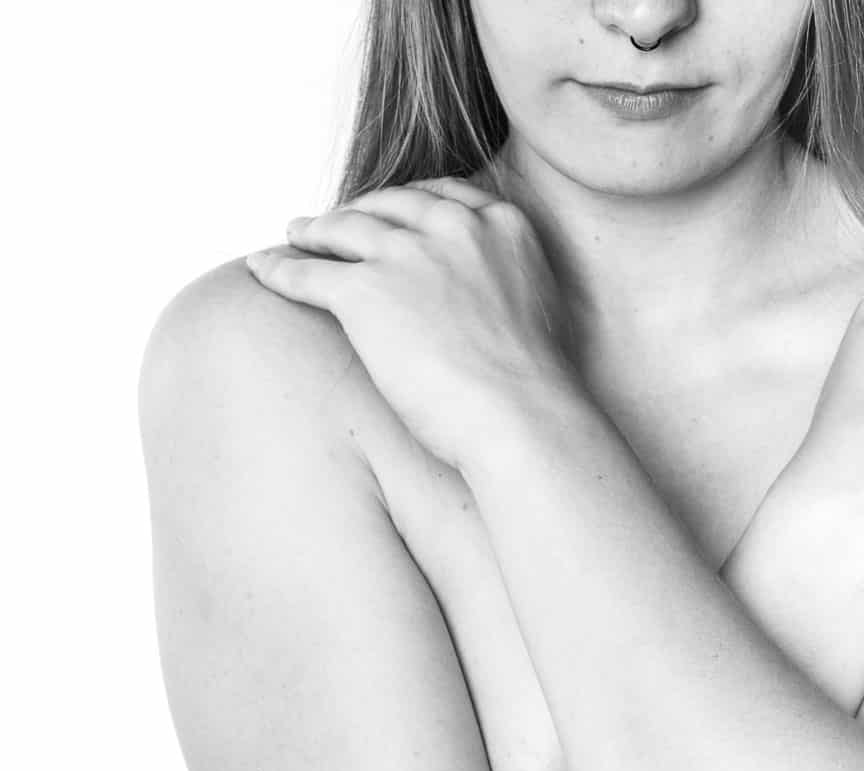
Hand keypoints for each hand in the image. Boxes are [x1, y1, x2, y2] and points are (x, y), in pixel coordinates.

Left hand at [244, 178, 575, 471]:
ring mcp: (406, 255)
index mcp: (502, 224)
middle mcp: (453, 227)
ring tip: (295, 236)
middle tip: (336, 224)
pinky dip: (280, 270)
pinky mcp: (365, 291)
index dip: (407, 204)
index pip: (442, 197)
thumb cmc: (536, 390)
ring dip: (312, 231)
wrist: (524, 417)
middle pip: (388, 205)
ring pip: (343, 229)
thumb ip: (509, 282)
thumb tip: (491, 305)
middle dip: (358, 212)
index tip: (392, 213)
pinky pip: (309, 273)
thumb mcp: (539, 307)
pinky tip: (262, 270)